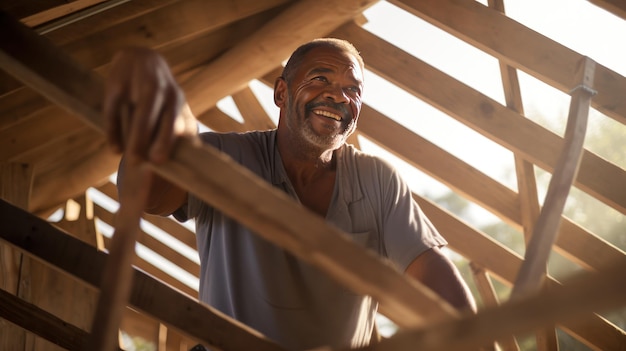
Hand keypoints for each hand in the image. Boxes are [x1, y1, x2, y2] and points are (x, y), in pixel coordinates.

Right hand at [103, 47, 195, 164]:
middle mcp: (156, 88)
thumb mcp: (173, 103)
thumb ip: (180, 127)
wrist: (142, 57)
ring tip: (126, 157)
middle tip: (137, 162)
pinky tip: (115, 148)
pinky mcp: (115, 83)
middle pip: (148, 114)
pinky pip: (112, 109)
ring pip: (129, 112)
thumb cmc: (161, 92)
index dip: (164, 140)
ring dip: (129, 136)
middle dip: (142, 138)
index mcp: (174, 97)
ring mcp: (135, 84)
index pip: (170, 120)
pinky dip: (113, 129)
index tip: (158, 161)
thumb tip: (193, 155)